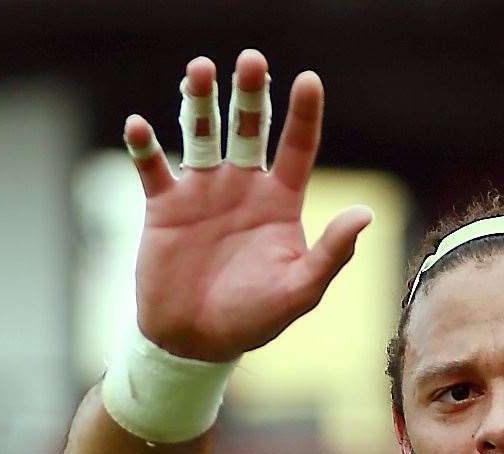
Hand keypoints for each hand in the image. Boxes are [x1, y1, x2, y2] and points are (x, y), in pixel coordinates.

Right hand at [122, 50, 373, 362]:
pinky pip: (152, 166)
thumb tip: (365, 214)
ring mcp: (202, 192)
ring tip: (199, 70)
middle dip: (249, 94)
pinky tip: (139, 126)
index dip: (304, 114)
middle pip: (248, 128)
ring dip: (199, 102)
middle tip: (251, 61)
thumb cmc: (253, 320)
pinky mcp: (163, 205)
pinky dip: (144, 145)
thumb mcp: (300, 291)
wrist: (195, 343)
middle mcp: (242, 188)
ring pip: (201, 133)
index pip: (297, 148)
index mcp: (280, 203)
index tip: (309, 80)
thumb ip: (331, 254)